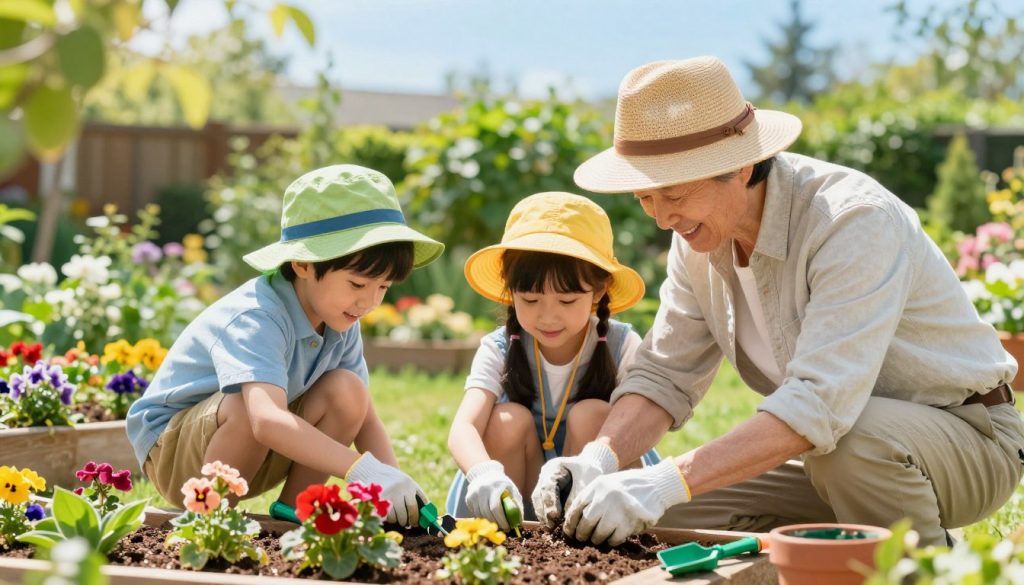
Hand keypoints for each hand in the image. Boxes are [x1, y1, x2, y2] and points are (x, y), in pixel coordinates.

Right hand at [345, 451, 425, 526]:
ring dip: (399, 520)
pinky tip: (389, 517)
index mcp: (409, 483)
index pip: (418, 503)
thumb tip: (422, 511)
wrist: (370, 470)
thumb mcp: (403, 480)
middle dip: (410, 519)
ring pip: (398, 515)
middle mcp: (401, 488)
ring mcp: (391, 493)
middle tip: (408, 524)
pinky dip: (389, 519)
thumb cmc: (389, 478)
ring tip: (398, 521)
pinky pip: (387, 515)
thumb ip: (411, 493)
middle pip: (410, 509)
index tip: (417, 522)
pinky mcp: (380, 499)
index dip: (418, 515)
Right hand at [464, 460, 522, 530]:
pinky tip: (489, 518)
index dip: (501, 520)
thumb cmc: (502, 483)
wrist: (485, 473)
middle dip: (495, 523)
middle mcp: (482, 489)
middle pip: (487, 512)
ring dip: (489, 522)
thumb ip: (516, 503)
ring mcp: (473, 493)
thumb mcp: (512, 489)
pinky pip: (474, 512)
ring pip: (480, 514)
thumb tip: (519, 521)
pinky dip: (482, 518)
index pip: (495, 507)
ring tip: (496, 524)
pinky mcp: (468, 498)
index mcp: (495, 487)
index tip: (507, 527)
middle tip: (502, 528)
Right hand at [530, 442, 618, 528]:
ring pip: (538, 501)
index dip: (550, 502)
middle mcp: (545, 475)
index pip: (548, 486)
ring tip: (551, 528)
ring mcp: (543, 483)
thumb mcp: (586, 482)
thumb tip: (566, 518)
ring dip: (543, 516)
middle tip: (551, 526)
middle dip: (544, 512)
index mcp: (554, 467)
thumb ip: (575, 498)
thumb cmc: (590, 472)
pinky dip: (547, 515)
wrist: (591, 468)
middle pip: (539, 495)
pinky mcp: (546, 493)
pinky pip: (542, 505)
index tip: (555, 516)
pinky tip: (552, 526)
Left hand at [564, 459, 689, 545]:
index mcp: (598, 485)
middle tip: (582, 538)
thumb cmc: (629, 486)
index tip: (569, 530)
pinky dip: (611, 541)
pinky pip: (614, 538)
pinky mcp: (630, 521)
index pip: (576, 506)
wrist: (656, 484)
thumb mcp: (608, 484)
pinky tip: (612, 538)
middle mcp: (606, 496)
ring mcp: (618, 509)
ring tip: (598, 538)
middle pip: (585, 522)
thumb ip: (592, 497)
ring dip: (596, 539)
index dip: (570, 521)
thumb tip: (574, 520)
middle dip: (581, 534)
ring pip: (598, 533)